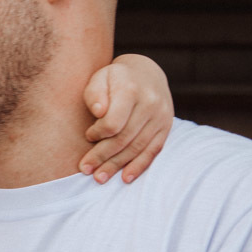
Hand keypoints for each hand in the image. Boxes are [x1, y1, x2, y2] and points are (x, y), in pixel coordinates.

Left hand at [80, 54, 172, 183]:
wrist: (145, 73)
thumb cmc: (114, 78)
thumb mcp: (100, 77)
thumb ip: (95, 93)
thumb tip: (98, 112)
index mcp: (131, 89)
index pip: (114, 121)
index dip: (98, 133)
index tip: (88, 136)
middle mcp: (150, 103)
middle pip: (124, 138)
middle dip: (103, 156)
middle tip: (85, 170)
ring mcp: (161, 116)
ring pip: (138, 147)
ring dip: (117, 165)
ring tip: (99, 178)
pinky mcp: (166, 127)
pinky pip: (153, 150)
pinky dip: (139, 166)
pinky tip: (125, 178)